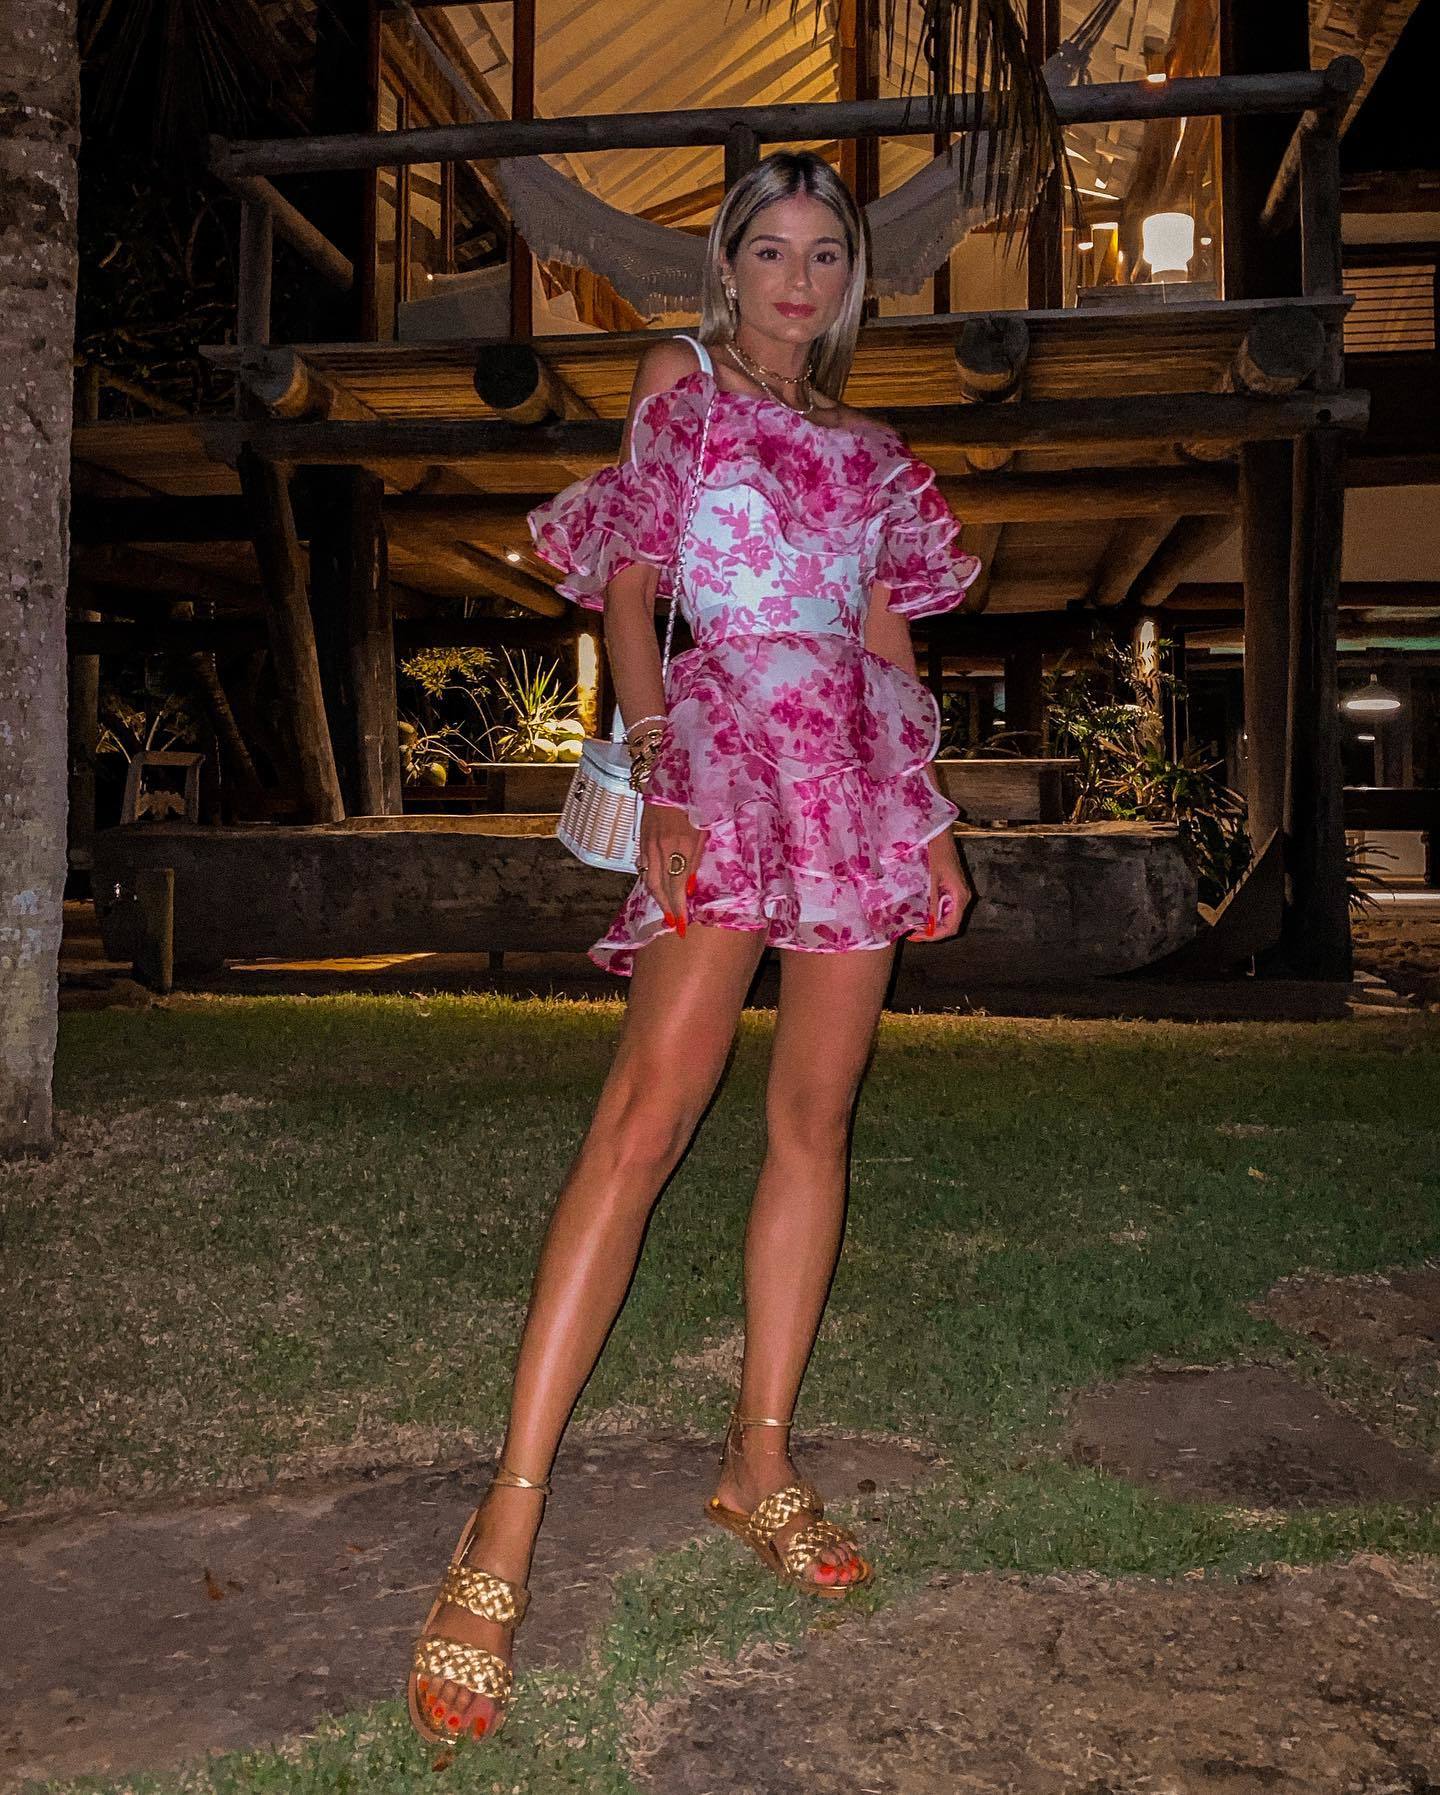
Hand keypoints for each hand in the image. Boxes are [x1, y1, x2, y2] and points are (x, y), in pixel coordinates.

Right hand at [637, 801, 706, 937]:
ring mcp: (648, 843)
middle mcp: (660, 847)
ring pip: (648, 878)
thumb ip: (697, 858)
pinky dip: (649, 879)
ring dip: (657, 896)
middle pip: (659, 886)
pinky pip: (643, 865)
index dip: (678, 907)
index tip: (681, 925)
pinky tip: (656, 885)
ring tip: (666, 909)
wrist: (672, 774)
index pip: (676, 886)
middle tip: (673, 923)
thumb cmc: (696, 799)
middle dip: (666, 907)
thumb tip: (689, 887)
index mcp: (679, 845)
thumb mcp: (704, 828)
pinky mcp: (642, 837)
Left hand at [906, 830, 971, 941]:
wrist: (939, 834)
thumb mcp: (930, 878)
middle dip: (931, 932)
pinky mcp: (952, 889)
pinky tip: (919, 914)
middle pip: (949, 925)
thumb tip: (927, 924)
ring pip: (947, 918)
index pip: (951, 926)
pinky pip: (944, 908)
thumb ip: (931, 901)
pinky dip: (932, 914)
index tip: (917, 937)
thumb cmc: (936, 852)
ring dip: (931, 925)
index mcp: (960, 896)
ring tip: (913, 926)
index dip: (934, 936)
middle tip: (912, 934)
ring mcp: (958, 894)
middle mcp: (962, 897)